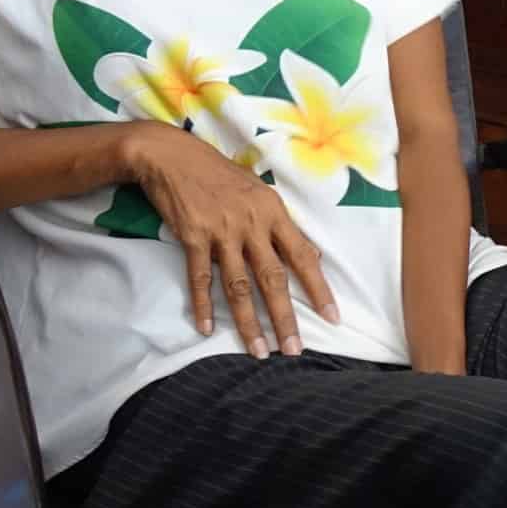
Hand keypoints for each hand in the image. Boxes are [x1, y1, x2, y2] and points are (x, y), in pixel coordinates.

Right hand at [124, 122, 338, 357]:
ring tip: (258, 350)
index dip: (319, 288)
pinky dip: (202, 305)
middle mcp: (252, 224)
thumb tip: (311, 255)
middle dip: (286, 317)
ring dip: (249, 321)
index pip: (303, 256)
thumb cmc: (221, 175)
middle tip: (294, 349)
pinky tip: (205, 327)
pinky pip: (200, 278)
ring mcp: (221, 231)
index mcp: (274, 212)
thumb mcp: (260, 192)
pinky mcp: (192, 237)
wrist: (174, 157)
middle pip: (273, 278)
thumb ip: (281, 226)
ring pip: (239, 285)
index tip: (332, 316)